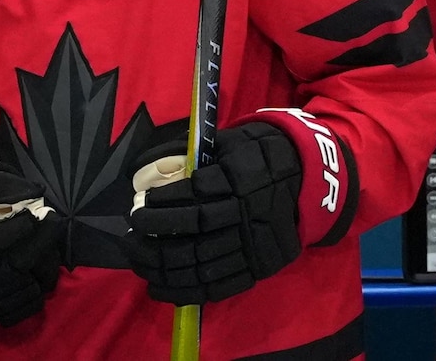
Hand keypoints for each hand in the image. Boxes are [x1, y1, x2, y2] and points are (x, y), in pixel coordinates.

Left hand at [123, 121, 304, 304]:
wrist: (304, 178)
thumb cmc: (256, 156)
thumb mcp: (227, 143)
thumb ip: (188, 153)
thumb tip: (142, 167)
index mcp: (239, 178)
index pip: (195, 193)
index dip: (163, 201)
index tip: (140, 204)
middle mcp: (247, 212)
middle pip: (195, 228)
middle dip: (156, 232)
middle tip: (131, 233)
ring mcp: (253, 245)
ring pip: (201, 261)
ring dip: (162, 265)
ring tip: (138, 260)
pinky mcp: (257, 269)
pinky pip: (217, 287)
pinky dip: (183, 291)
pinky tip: (158, 287)